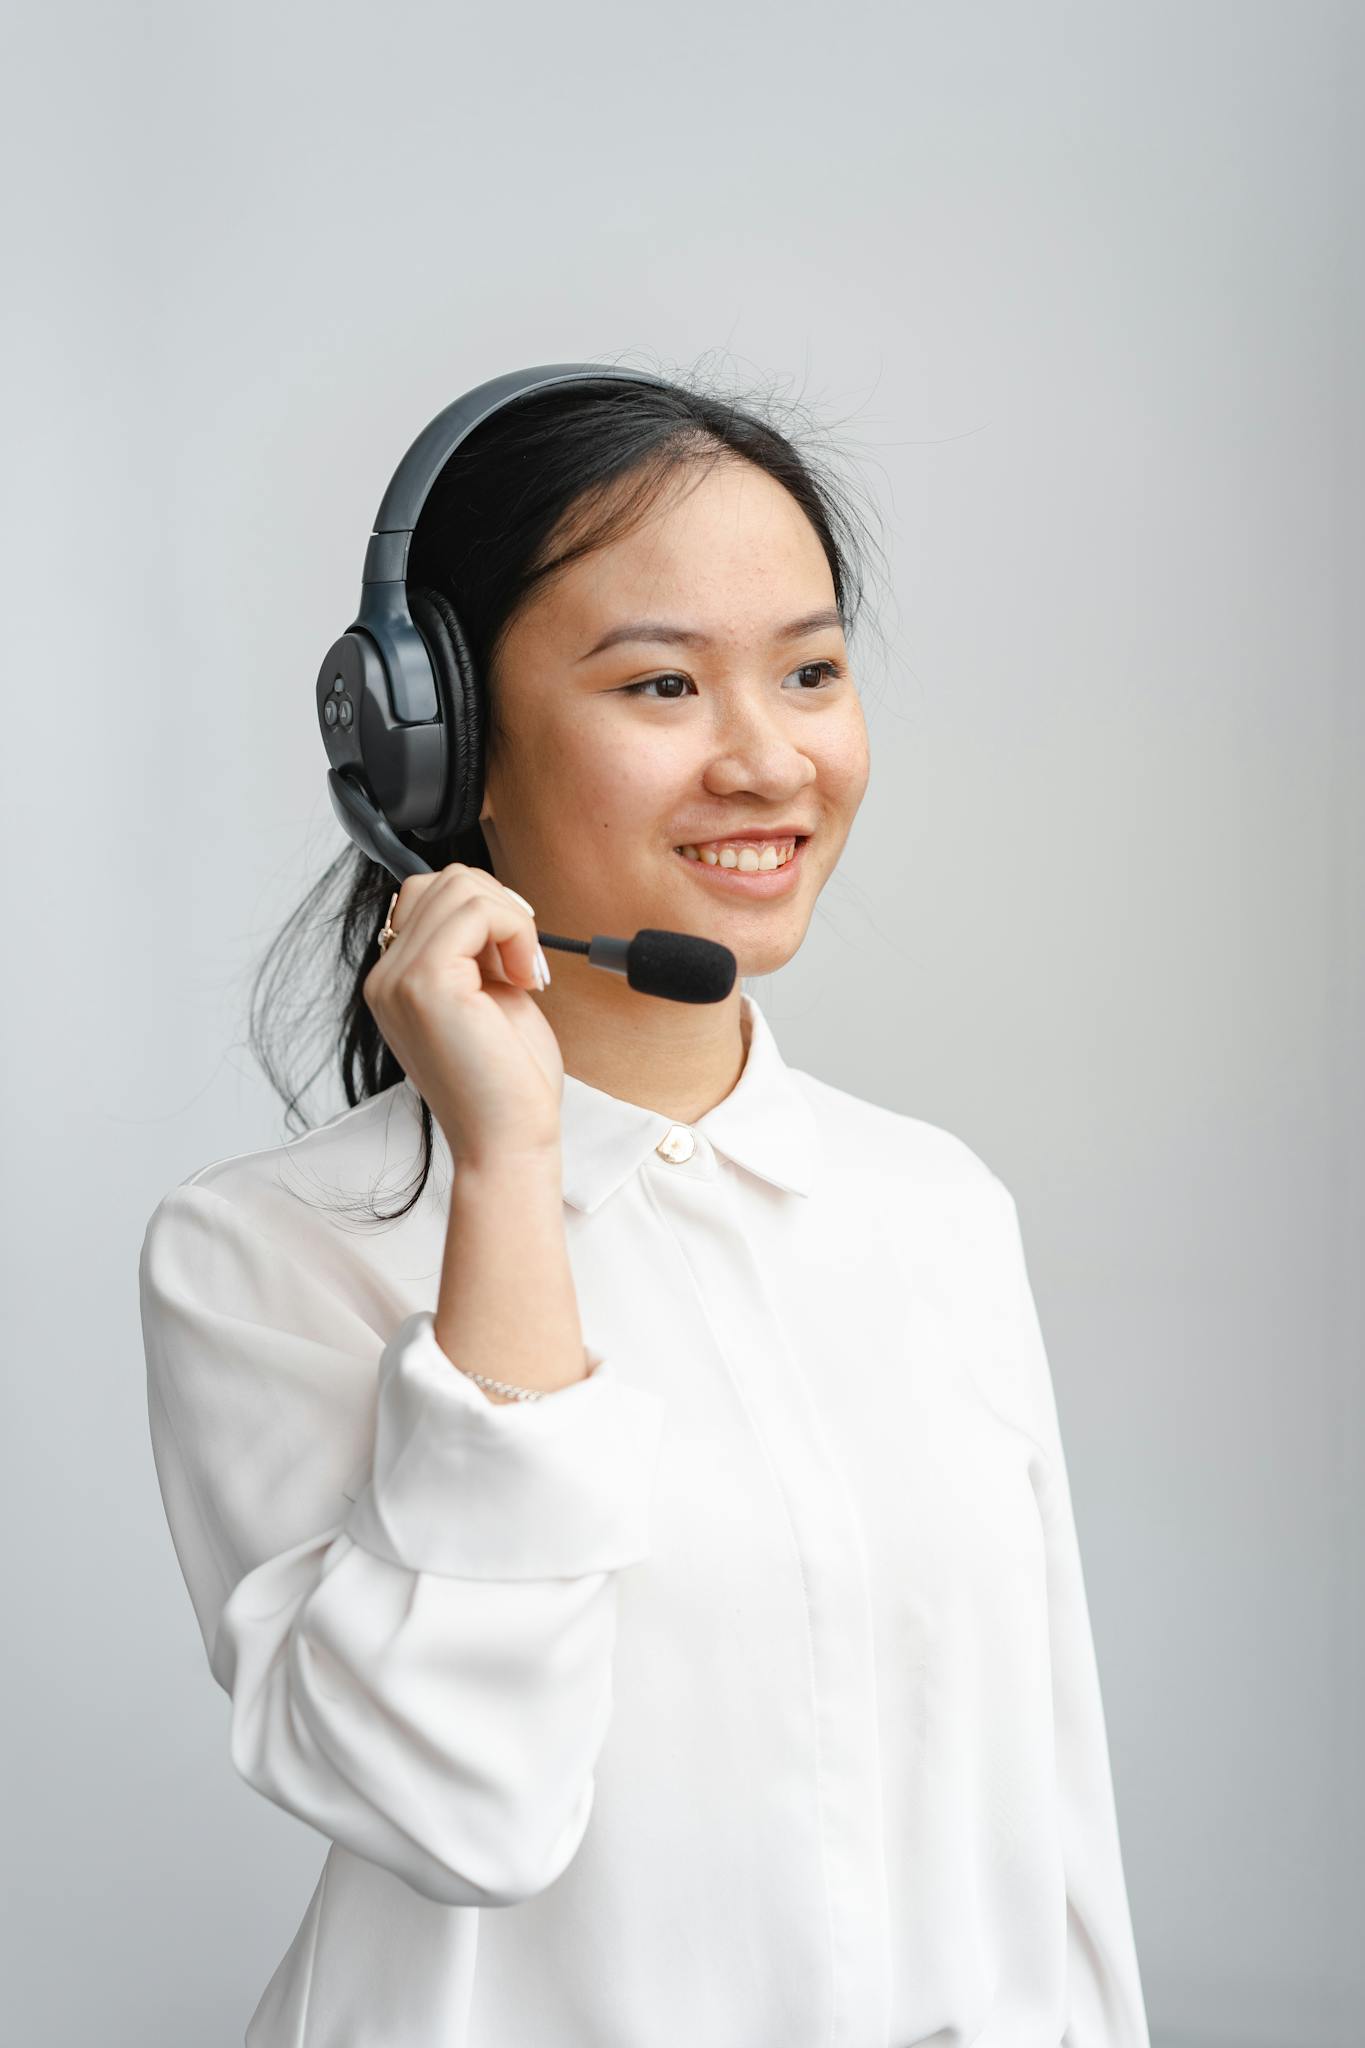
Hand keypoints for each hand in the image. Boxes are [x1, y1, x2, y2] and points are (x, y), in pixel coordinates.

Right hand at [362, 865, 561, 1165]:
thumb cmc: (506, 1082)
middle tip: (524, 962)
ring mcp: (397, 979)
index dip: (484, 910)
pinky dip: (515, 930)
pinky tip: (526, 978)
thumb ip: (474, 949)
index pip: (426, 896)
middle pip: (440, 880)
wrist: (507, 1140)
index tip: (516, 956)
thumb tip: (488, 900)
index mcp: (395, 981)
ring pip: (459, 886)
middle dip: (498, 906)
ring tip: (524, 972)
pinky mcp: (425, 983)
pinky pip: (476, 911)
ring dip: (511, 919)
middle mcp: (385, 978)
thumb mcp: (486, 995)